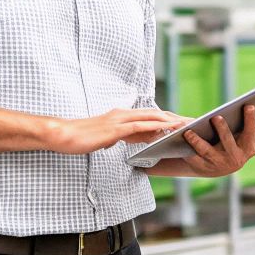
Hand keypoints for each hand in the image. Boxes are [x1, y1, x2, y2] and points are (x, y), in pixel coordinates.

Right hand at [45, 108, 185, 153]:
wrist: (63, 135)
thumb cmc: (81, 139)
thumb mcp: (103, 138)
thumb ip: (114, 136)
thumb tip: (120, 140)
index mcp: (120, 116)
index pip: (148, 116)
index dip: (166, 119)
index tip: (181, 123)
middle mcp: (123, 114)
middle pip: (155, 114)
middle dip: (174, 117)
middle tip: (192, 122)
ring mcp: (120, 120)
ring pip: (151, 117)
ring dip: (170, 121)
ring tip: (187, 124)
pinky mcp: (116, 128)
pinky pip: (141, 126)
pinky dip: (156, 127)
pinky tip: (167, 131)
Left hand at [180, 104, 254, 176]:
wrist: (217, 168)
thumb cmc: (237, 149)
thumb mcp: (250, 142)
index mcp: (248, 149)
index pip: (251, 133)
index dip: (250, 120)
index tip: (248, 105)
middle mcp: (233, 158)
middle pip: (228, 142)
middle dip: (223, 130)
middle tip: (217, 116)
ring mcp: (217, 162)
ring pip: (206, 150)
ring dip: (198, 141)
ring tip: (190, 130)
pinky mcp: (201, 165)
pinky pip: (193, 156)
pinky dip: (186, 146)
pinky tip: (183, 135)